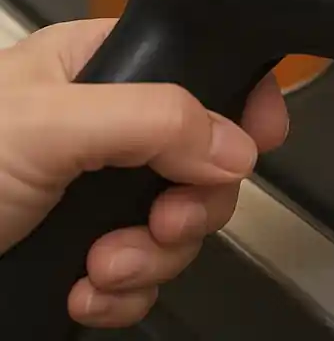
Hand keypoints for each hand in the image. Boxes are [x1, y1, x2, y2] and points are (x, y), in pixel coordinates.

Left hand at [0, 19, 288, 328]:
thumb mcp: (49, 127)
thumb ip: (152, 118)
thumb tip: (235, 143)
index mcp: (97, 66)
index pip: (199, 67)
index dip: (240, 101)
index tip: (260, 137)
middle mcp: (106, 127)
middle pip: (203, 156)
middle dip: (187, 204)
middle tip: (162, 224)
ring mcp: (97, 192)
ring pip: (179, 219)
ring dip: (151, 257)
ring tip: (105, 267)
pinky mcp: (86, 247)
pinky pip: (146, 270)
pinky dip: (125, 291)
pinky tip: (86, 290)